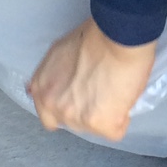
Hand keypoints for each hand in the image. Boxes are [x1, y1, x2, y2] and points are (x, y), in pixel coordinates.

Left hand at [27, 17, 156, 141]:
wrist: (118, 36)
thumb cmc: (95, 36)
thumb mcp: (59, 52)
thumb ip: (54, 74)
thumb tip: (58, 85)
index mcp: (41, 88)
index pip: (48, 115)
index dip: (67, 106)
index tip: (80, 99)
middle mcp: (53, 106)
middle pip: (72, 123)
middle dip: (86, 111)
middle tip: (101, 92)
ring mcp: (75, 118)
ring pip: (93, 128)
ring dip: (104, 115)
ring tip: (114, 91)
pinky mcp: (100, 125)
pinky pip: (114, 131)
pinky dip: (122, 118)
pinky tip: (124, 98)